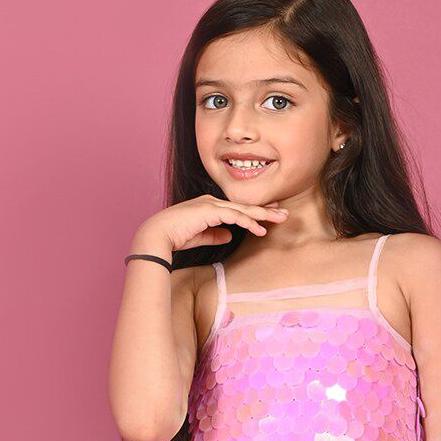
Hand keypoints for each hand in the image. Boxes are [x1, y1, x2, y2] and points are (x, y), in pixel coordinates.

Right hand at [128, 194, 287, 258]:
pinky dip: (249, 223)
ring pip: (243, 209)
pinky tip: (260, 230)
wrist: (158, 235)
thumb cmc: (174, 237)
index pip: (237, 208)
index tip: (270, 215)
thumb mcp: (200, 237)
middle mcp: (212, 202)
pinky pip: (235, 217)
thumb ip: (215, 235)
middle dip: (265, 210)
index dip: (254, 212)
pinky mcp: (210, 211)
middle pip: (244, 206)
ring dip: (263, 215)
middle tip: (283, 213)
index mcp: (209, 206)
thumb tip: (230, 237)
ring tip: (280, 219)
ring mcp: (211, 205)